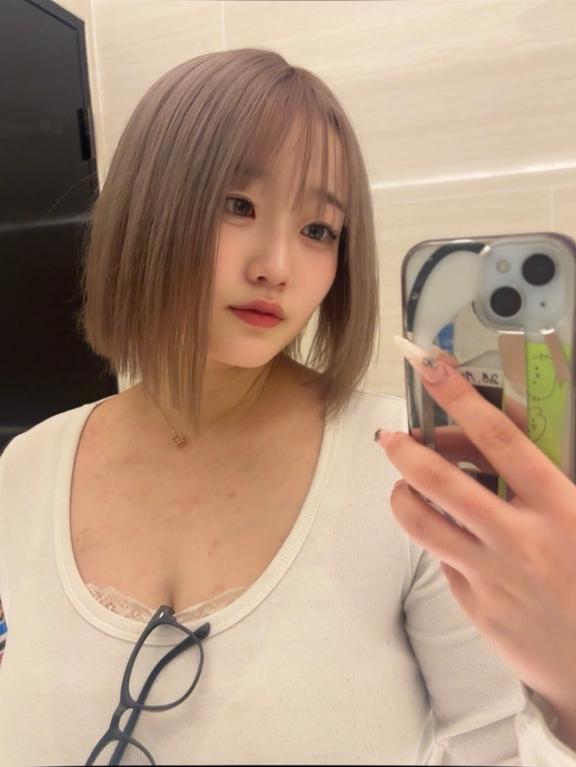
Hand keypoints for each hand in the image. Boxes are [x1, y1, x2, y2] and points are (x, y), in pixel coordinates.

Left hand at [377, 337, 575, 744]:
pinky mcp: (475, 606)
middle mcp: (519, 537)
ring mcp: (492, 574)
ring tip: (403, 485)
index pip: (499, 438)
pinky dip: (439, 539)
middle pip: (444, 482)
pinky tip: (448, 535)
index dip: (461, 399)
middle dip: (407, 452)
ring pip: (424, 523)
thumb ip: (544, 476)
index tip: (432, 370)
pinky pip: (443, 560)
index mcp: (557, 505)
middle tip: (390, 438)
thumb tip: (498, 433)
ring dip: (404, 496)